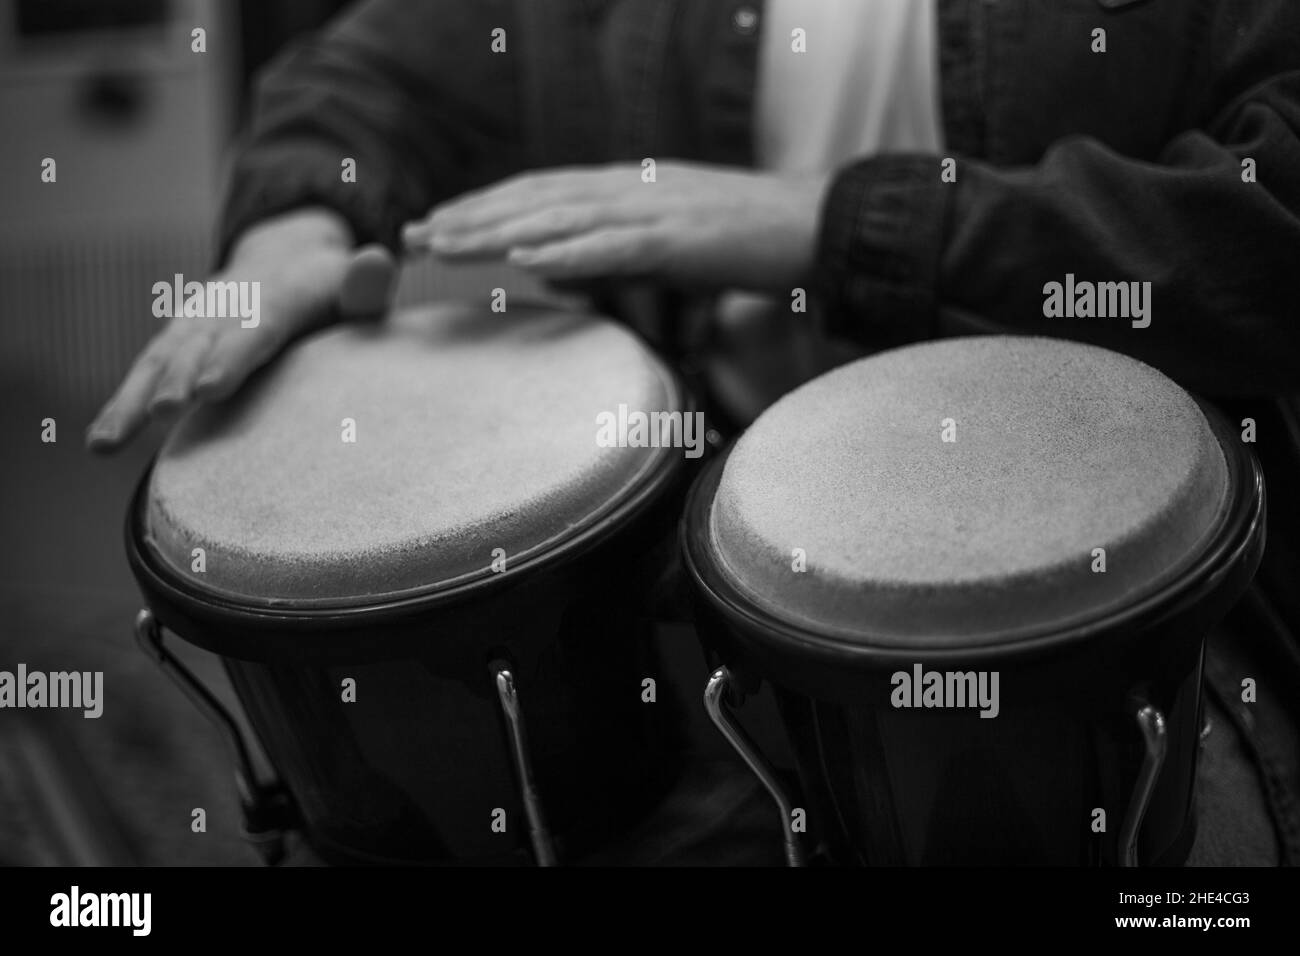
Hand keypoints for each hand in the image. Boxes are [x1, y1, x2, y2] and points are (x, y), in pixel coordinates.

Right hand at [85, 209, 394, 452]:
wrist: (286, 256)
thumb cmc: (333, 289)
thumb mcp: (356, 285)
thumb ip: (367, 287)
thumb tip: (378, 261)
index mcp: (278, 295)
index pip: (257, 328)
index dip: (232, 356)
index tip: (209, 388)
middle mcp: (227, 306)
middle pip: (199, 344)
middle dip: (178, 377)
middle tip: (165, 411)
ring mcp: (196, 321)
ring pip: (160, 359)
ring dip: (133, 398)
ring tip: (108, 441)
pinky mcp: (176, 339)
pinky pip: (145, 371)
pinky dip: (122, 403)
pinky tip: (100, 442)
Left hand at [402, 162, 830, 292]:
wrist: (816, 225)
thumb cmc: (744, 242)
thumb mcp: (663, 247)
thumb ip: (607, 255)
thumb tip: (551, 272)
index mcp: (624, 187)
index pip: (538, 193)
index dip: (482, 208)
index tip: (433, 226)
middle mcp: (629, 188)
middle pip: (534, 199)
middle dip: (470, 218)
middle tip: (411, 236)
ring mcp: (653, 210)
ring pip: (560, 217)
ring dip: (498, 231)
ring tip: (447, 245)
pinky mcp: (680, 239)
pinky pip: (614, 246)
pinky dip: (568, 252)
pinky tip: (526, 261)